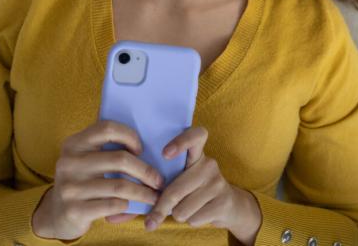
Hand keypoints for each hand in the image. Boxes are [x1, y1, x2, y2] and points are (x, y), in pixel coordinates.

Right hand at [31, 120, 164, 240]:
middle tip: (159, 180)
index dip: (129, 135)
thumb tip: (149, 139)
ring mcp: (70, 187)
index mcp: (74, 143)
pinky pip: (113, 205)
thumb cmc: (83, 181)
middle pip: (119, 159)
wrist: (56, 214)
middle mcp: (69, 162)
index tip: (141, 149)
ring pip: (120, 186)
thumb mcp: (86, 159)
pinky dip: (129, 205)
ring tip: (154, 196)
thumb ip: (105, 147)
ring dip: (143, 192)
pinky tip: (134, 206)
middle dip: (146, 171)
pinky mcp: (74, 210)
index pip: (107, 128)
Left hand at [145, 125, 261, 244]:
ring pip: (182, 210)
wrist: (229, 205)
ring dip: (179, 215)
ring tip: (189, 207)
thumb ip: (161, 186)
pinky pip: (194, 219)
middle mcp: (209, 165)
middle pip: (175, 191)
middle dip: (161, 207)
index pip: (195, 136)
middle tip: (152, 218)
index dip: (180, 142)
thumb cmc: (195, 191)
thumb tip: (127, 218)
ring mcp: (217, 183)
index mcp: (197, 154)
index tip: (164, 154)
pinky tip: (200, 213)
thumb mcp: (183, 180)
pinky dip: (191, 221)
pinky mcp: (223, 203)